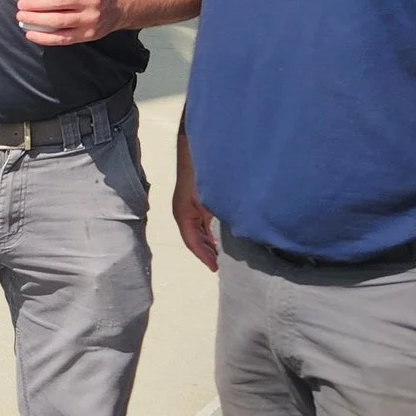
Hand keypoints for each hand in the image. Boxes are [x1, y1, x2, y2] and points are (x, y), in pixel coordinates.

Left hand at [15, 0, 121, 46]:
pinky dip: (44, 38)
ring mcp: (91, 18)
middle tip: (21, 4)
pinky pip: (63, 38)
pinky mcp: (88, 34)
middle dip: (36, 3)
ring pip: (59, 21)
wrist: (119, 7)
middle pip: (60, 1)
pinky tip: (30, 34)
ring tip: (22, 17)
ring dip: (36, 20)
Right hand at [171, 128, 217, 270]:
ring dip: (210, 243)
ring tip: (224, 257)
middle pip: (195, 239)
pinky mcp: (199, 200)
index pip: (192, 242)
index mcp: (184, 214)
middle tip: (223, 267)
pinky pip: (204, 222)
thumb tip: (231, 234)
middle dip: (207, 253)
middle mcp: (185, 212)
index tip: (216, 269)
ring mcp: (192, 205)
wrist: (197, 146)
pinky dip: (212, 233)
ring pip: (200, 231)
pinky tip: (223, 237)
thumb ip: (219, 216)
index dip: (204, 257)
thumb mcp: (212, 198)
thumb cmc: (202, 172)